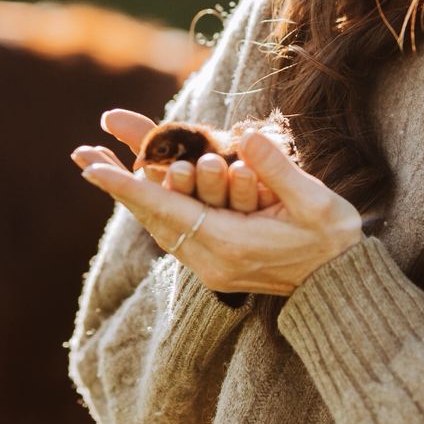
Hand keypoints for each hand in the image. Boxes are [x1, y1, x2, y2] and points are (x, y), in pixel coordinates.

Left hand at [69, 117, 363, 297]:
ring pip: (159, 224)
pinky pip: (174, 230)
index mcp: (232, 244)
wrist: (341, 286)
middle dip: (117, 183)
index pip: (167, 210)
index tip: (92, 169)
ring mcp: (211, 266)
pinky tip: (139, 185)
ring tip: (97, 162)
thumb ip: (277, 169)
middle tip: (82, 153)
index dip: (128, 187)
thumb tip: (244, 137)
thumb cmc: (332, 239)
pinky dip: (153, 205)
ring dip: (130, 193)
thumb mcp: (315, 201)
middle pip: (152, 217)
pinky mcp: (216, 264)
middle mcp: (213, 259)